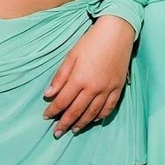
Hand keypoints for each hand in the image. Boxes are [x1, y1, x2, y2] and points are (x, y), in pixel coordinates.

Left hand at [42, 15, 133, 136]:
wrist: (116, 32)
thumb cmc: (91, 41)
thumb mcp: (71, 56)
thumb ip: (60, 77)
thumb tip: (49, 94)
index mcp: (79, 79)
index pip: (62, 101)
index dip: (53, 110)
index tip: (46, 116)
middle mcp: (93, 88)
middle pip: (76, 111)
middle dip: (64, 122)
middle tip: (57, 132)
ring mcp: (107, 89)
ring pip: (92, 113)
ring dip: (81, 123)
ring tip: (73, 129)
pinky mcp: (118, 88)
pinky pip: (109, 108)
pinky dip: (100, 116)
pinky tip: (94, 120)